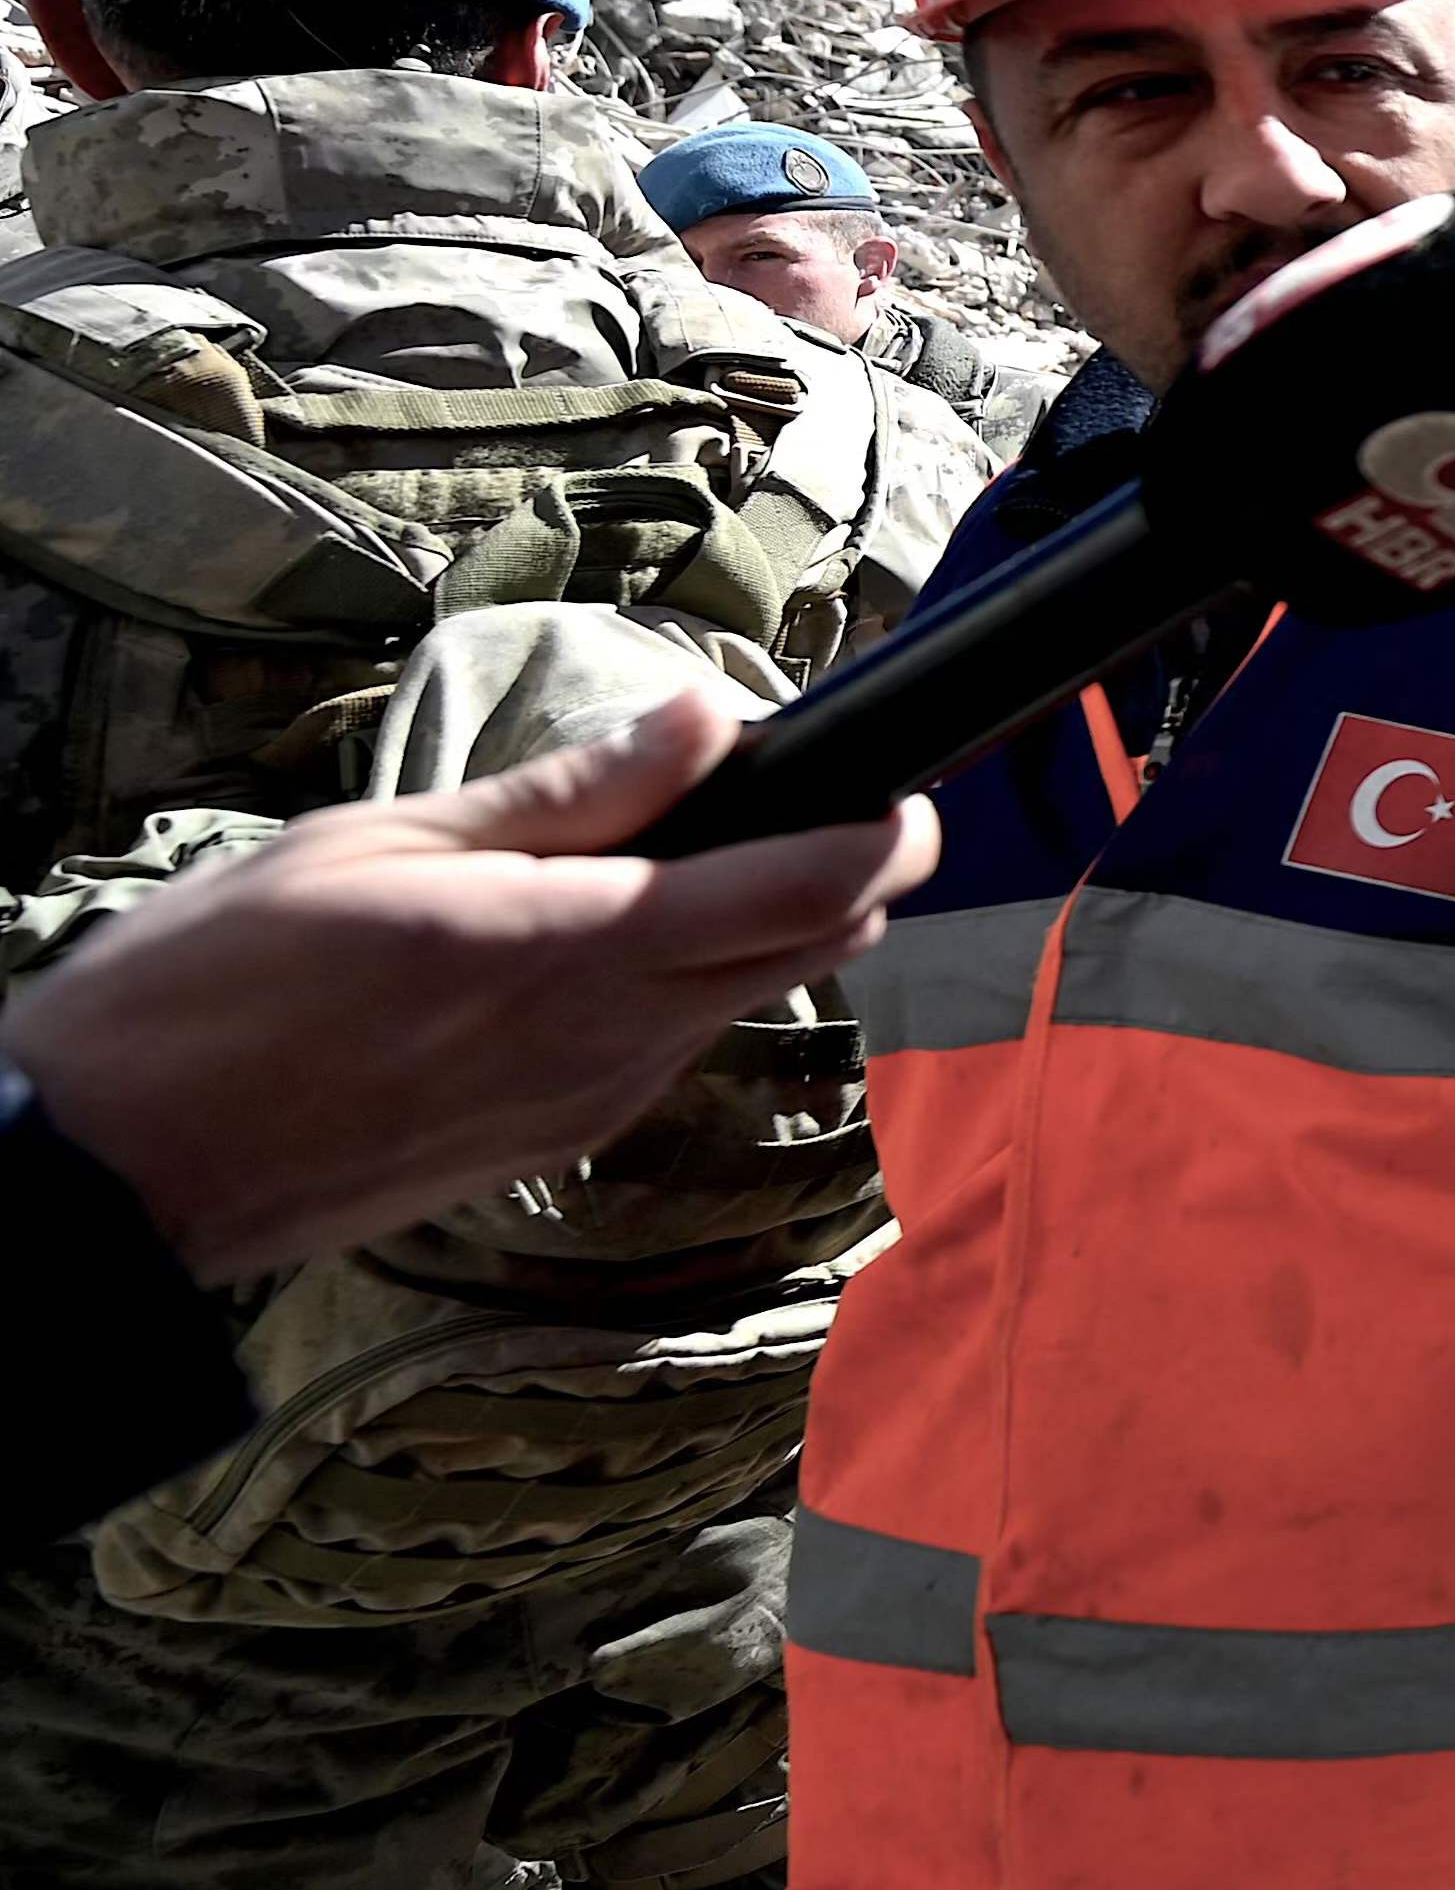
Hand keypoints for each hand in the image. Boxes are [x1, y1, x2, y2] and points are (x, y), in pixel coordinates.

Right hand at [0, 689, 937, 1282]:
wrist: (123, 1166)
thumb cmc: (218, 984)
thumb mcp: (386, 845)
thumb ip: (568, 794)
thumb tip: (704, 724)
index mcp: (582, 949)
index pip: (814, 887)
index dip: (888, 827)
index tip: (895, 773)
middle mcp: (618, 1038)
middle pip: (815, 945)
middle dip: (848, 869)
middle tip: (811, 794)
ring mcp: (597, 1098)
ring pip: (746, 996)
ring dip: (761, 923)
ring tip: (691, 846)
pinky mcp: (561, 1136)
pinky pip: (670, 1045)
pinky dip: (684, 980)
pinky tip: (608, 935)